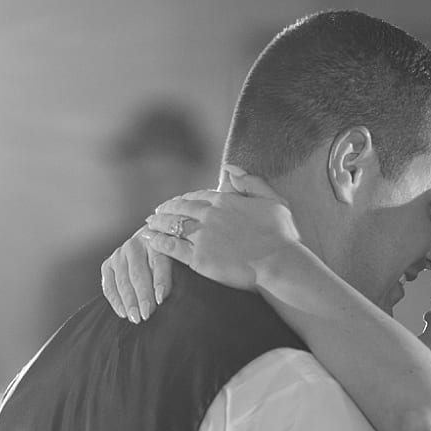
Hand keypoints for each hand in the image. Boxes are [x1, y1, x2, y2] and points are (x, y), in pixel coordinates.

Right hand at [101, 226, 174, 322]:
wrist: (150, 243)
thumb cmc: (169, 257)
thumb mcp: (176, 258)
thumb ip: (177, 270)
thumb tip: (179, 295)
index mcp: (156, 242)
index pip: (158, 263)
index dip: (160, 281)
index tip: (161, 299)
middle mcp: (135, 245)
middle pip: (138, 274)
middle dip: (142, 296)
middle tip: (146, 315)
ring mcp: (119, 254)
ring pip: (123, 281)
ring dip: (128, 301)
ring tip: (135, 318)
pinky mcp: (108, 265)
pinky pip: (109, 285)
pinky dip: (115, 300)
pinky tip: (123, 313)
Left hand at [132, 167, 300, 305]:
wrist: (280, 264)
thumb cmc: (282, 236)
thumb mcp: (273, 200)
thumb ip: (251, 181)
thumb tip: (230, 167)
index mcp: (225, 200)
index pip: (197, 196)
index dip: (184, 199)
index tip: (177, 203)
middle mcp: (209, 215)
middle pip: (179, 208)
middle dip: (166, 209)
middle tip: (156, 212)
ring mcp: (202, 237)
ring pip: (171, 225)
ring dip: (157, 223)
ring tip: (149, 225)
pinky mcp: (198, 258)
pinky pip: (171, 247)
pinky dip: (157, 242)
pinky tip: (149, 240)